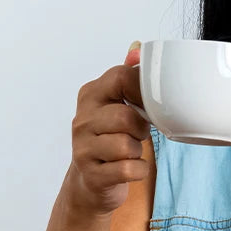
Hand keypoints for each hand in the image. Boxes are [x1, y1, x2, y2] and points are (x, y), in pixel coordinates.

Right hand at [64, 41, 149, 218]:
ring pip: (127, 145)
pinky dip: (138, 170)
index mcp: (90, 95)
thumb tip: (137, 48)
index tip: (149, 103)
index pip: (121, 78)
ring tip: (130, 151)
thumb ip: (127, 77)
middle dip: (141, 127)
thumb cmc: (110, 138)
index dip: (143, 90)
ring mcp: (82, 149)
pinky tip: (130, 167)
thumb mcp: (116, 104)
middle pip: (126, 116)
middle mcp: (81, 120)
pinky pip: (128, 169)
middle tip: (137, 133)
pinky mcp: (92, 175)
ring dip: (138, 150)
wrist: (91, 182)